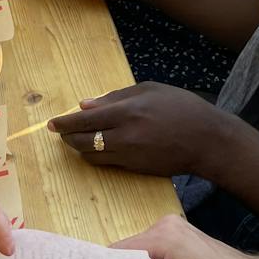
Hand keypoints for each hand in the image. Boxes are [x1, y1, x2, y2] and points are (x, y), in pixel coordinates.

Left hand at [48, 81, 233, 176]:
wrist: (206, 140)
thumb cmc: (181, 108)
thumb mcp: (150, 90)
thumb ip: (115, 97)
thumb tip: (85, 105)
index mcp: (127, 111)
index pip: (84, 119)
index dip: (64, 122)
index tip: (52, 123)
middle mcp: (124, 135)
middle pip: (82, 140)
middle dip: (67, 137)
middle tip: (61, 132)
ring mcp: (128, 155)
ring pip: (91, 155)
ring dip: (79, 148)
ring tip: (76, 139)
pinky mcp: (134, 168)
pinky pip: (106, 163)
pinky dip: (95, 155)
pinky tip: (95, 148)